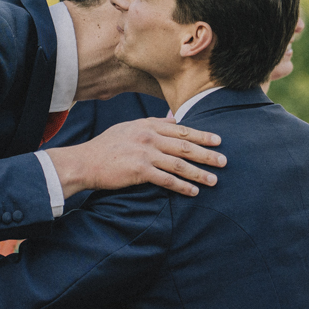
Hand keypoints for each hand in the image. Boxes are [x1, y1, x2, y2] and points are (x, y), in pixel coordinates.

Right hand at [46, 116, 224, 198]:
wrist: (85, 162)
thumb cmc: (107, 147)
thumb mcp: (129, 128)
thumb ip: (152, 124)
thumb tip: (173, 117)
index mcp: (147, 125)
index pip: (181, 129)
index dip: (202, 135)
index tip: (218, 140)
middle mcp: (149, 136)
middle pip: (185, 145)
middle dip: (207, 154)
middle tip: (224, 161)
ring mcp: (145, 153)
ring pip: (180, 163)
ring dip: (199, 173)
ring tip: (214, 180)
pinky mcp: (140, 170)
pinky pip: (167, 179)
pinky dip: (182, 186)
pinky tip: (193, 192)